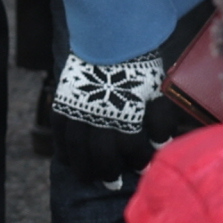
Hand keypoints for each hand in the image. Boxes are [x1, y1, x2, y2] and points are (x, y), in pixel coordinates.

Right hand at [48, 52, 194, 186]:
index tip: (143, 171)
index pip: (131, 150)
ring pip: (77, 149)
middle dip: (108, 173)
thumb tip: (162, 147)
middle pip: (101, 156)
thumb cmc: (138, 68)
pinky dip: (63, 148)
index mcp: (126, 114)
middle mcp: (100, 116)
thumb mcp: (156, 92)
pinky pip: (60, 132)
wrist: (110, 38)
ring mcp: (79, 110)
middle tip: (112, 185)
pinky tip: (68, 159)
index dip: (138, 163)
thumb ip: (161, 121)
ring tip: (88, 178)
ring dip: (83, 167)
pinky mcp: (64, 102)